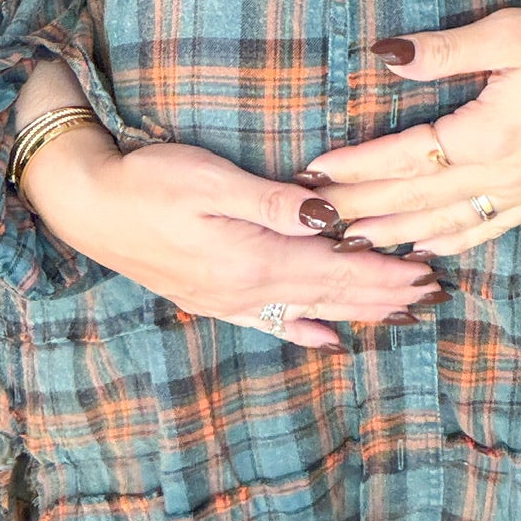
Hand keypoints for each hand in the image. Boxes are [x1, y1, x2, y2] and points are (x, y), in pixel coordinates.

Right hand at [19, 127, 445, 348]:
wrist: (86, 205)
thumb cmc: (149, 181)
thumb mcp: (214, 182)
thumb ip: (275, 204)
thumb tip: (330, 217)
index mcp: (256, 260)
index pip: (338, 271)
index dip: (386, 275)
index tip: (428, 275)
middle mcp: (248, 290)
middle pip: (332, 295)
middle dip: (385, 295)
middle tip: (433, 295)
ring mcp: (228, 299)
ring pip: (310, 311)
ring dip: (357, 312)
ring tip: (400, 314)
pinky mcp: (210, 296)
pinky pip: (270, 322)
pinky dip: (306, 331)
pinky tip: (328, 339)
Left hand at [299, 4, 520, 256]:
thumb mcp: (508, 32)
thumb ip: (444, 50)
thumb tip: (385, 57)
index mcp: (492, 136)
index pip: (408, 157)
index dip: (359, 166)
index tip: (316, 172)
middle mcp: (506, 176)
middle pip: (418, 199)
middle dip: (361, 208)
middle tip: (312, 219)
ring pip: (447, 225)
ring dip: (395, 233)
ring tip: (350, 241)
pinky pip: (485, 230)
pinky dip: (447, 243)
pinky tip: (421, 248)